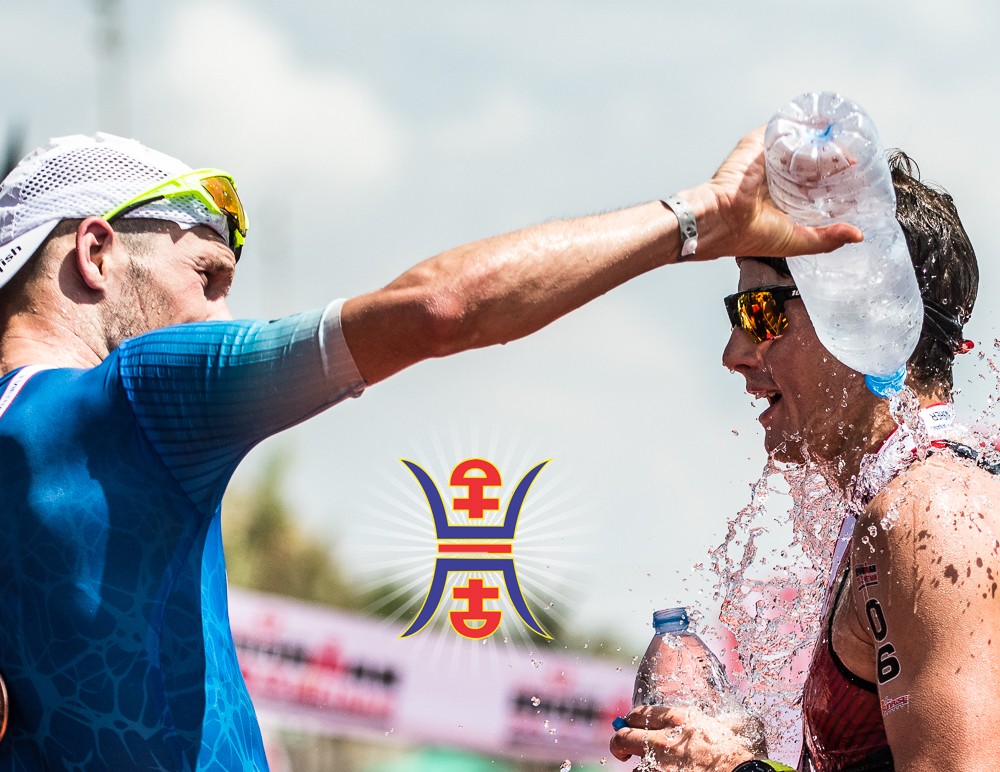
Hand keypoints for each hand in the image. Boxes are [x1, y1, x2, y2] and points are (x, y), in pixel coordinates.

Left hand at [609, 704, 765, 770]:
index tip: (631, 725)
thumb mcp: (720, 724)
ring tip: (653, 769)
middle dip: (620, 743)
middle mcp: (664, 739)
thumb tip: (695, 719)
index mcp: (677, 718)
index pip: (638, 714)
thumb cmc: (737, 751)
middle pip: (623, 737)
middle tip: (623, 750)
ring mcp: (661, 765)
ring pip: (634, 767)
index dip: (632, 720)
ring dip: (642, 768)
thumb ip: (699, 720)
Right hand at [683, 126, 862, 260]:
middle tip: (855, 158)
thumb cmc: (751, 234)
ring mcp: (766, 158)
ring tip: (845, 138)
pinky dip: (802, 123)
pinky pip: (783, 126)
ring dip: (821, 139)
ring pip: (800, 142)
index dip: (837, 181)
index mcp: (783, 200)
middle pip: (811, 161)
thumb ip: (827, 238)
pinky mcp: (757, 142)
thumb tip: (858, 234)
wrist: (722, 220)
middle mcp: (776, 178)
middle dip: (833, 158)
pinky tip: (824, 124)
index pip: (815, 185)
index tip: (858, 178)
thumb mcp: (799, 240)